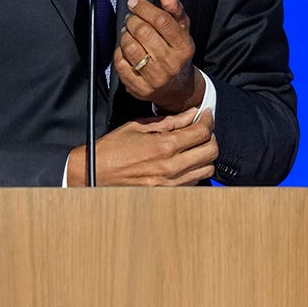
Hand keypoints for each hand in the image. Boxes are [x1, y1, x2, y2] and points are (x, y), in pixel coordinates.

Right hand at [65, 105, 217, 187]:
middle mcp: (171, 166)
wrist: (96, 173)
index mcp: (164, 146)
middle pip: (211, 151)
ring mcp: (170, 182)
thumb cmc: (113, 149)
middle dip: (210, 137)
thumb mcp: (139, 126)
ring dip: (204, 156)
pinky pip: (193, 181)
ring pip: (206, 169)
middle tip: (201, 130)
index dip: (207, 120)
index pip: (202, 132)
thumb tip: (191, 114)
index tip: (205, 115)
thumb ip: (169, 121)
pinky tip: (184, 161)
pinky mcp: (167, 192)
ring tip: (193, 147)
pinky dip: (194, 170)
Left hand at [113, 0, 200, 112]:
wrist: (177, 88)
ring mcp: (155, 77)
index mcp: (184, 46)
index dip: (144, 8)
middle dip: (132, 20)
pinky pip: (120, 63)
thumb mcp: (182, 30)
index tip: (134, 3)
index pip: (161, 21)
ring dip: (125, 35)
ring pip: (130, 47)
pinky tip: (125, 49)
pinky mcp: (140, 88)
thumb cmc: (177, 54)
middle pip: (143, 32)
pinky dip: (119, 52)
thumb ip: (174, 10)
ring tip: (129, 33)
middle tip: (131, 19)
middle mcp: (171, 63)